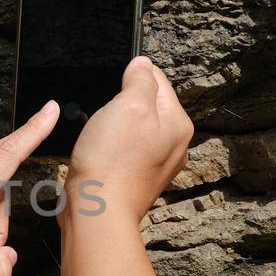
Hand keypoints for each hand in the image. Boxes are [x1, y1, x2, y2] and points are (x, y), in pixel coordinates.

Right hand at [66, 56, 192, 220]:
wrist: (97, 212)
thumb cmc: (112, 161)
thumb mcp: (129, 104)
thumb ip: (140, 79)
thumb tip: (142, 63)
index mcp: (178, 124)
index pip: (158, 80)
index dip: (131, 76)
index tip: (113, 86)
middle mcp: (173, 145)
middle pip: (145, 104)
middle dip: (120, 103)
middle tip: (105, 115)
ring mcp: (154, 164)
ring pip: (131, 128)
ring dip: (112, 125)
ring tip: (99, 136)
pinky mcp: (135, 178)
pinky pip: (122, 150)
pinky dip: (108, 146)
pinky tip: (97, 152)